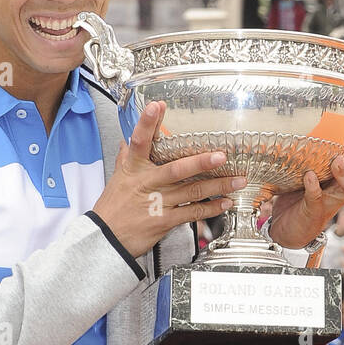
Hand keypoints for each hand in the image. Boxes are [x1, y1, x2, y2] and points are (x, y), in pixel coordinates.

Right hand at [92, 102, 246, 258]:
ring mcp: (158, 203)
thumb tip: (126, 141)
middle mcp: (148, 183)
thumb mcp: (117, 178)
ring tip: (237, 180)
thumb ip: (125, 158)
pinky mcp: (165, 220)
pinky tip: (225, 202)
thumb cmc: (112, 208)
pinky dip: (211, 208)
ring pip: (192, 191)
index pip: (139, 141)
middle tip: (221, 155)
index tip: (157, 106)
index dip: (147, 123)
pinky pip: (193, 212)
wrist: (106, 239)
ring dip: (218, 186)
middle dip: (201, 162)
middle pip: (177, 169)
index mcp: (133, 169)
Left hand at [268, 108, 343, 251]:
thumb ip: (316, 147)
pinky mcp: (315, 210)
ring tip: (336, 160)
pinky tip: (308, 175)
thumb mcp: (311, 165)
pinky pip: (318, 198)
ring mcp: (332, 200)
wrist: (288, 226)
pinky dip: (314, 187)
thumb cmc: (301, 191)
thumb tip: (311, 113)